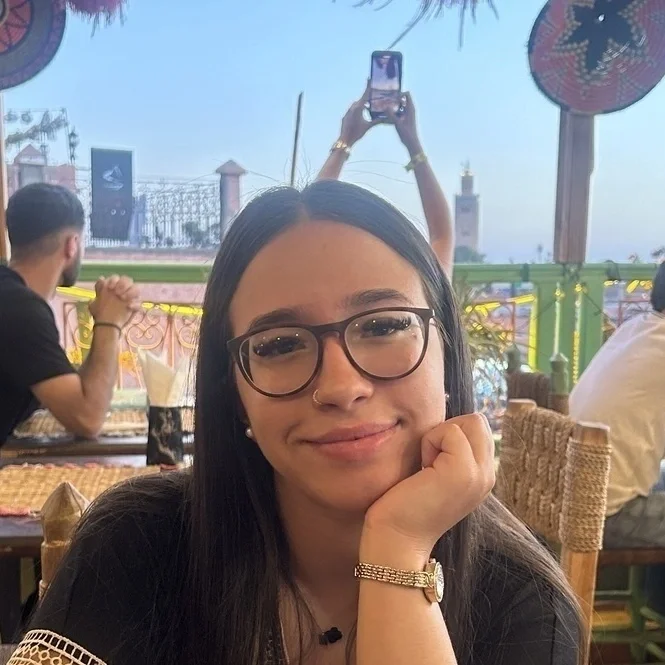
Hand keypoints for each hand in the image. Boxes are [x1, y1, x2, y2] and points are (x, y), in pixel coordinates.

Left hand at [88, 275, 140, 328]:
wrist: (106, 326)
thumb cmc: (100, 313)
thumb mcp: (95, 300)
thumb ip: (99, 289)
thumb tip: (101, 278)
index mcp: (114, 287)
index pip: (117, 278)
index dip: (114, 280)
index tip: (110, 288)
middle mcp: (123, 291)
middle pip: (128, 280)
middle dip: (123, 284)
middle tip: (118, 293)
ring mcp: (130, 298)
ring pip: (136, 289)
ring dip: (131, 292)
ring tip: (123, 299)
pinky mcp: (135, 307)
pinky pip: (139, 303)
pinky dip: (134, 304)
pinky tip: (128, 307)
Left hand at [339, 82, 380, 146]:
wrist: (345, 140)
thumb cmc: (357, 133)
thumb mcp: (368, 126)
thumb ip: (377, 121)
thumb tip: (388, 119)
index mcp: (359, 107)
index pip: (365, 94)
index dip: (368, 86)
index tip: (369, 78)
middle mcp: (353, 107)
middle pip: (362, 99)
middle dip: (368, 98)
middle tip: (374, 96)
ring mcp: (348, 111)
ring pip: (358, 105)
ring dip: (364, 105)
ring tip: (370, 106)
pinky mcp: (346, 115)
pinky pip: (353, 110)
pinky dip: (358, 110)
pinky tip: (362, 114)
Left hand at [363, 414, 495, 554]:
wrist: (397, 541)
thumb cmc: (405, 505)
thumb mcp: (436, 473)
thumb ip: (449, 451)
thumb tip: (445, 421)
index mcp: (482, 475)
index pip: (478, 427)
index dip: (450, 433)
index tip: (431, 462)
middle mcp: (488, 475)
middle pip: (477, 420)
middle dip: (448, 430)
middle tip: (429, 462)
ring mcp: (479, 474)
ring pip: (468, 421)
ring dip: (439, 436)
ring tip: (427, 467)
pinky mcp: (463, 471)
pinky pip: (450, 431)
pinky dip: (430, 442)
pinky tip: (422, 471)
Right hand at [387, 92, 420, 155]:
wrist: (412, 142)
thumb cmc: (406, 133)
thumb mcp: (397, 123)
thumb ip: (391, 114)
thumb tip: (385, 106)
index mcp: (411, 108)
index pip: (407, 94)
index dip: (400, 93)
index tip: (392, 98)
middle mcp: (410, 110)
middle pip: (403, 99)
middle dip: (395, 99)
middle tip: (386, 101)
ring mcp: (408, 114)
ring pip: (400, 106)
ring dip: (394, 106)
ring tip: (385, 108)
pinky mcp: (405, 119)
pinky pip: (399, 113)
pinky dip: (394, 112)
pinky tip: (387, 116)